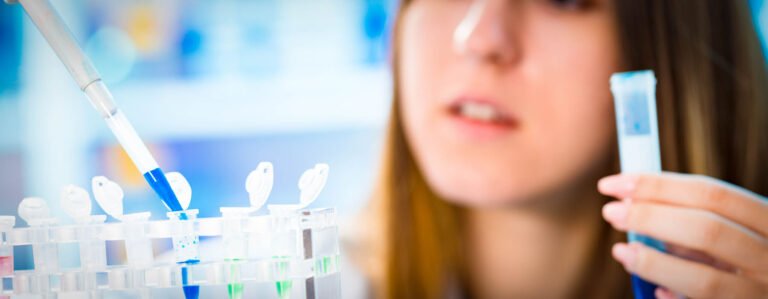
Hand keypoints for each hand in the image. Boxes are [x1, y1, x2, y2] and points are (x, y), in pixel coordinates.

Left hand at [598, 173, 767, 298]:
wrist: (762, 291)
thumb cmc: (739, 260)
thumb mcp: (728, 233)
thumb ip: (691, 221)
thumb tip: (632, 205)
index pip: (712, 194)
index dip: (657, 186)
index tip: (611, 184)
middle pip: (707, 230)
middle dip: (650, 217)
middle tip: (610, 212)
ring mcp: (761, 294)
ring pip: (705, 281)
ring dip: (654, 264)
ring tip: (621, 251)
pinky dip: (675, 298)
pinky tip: (657, 291)